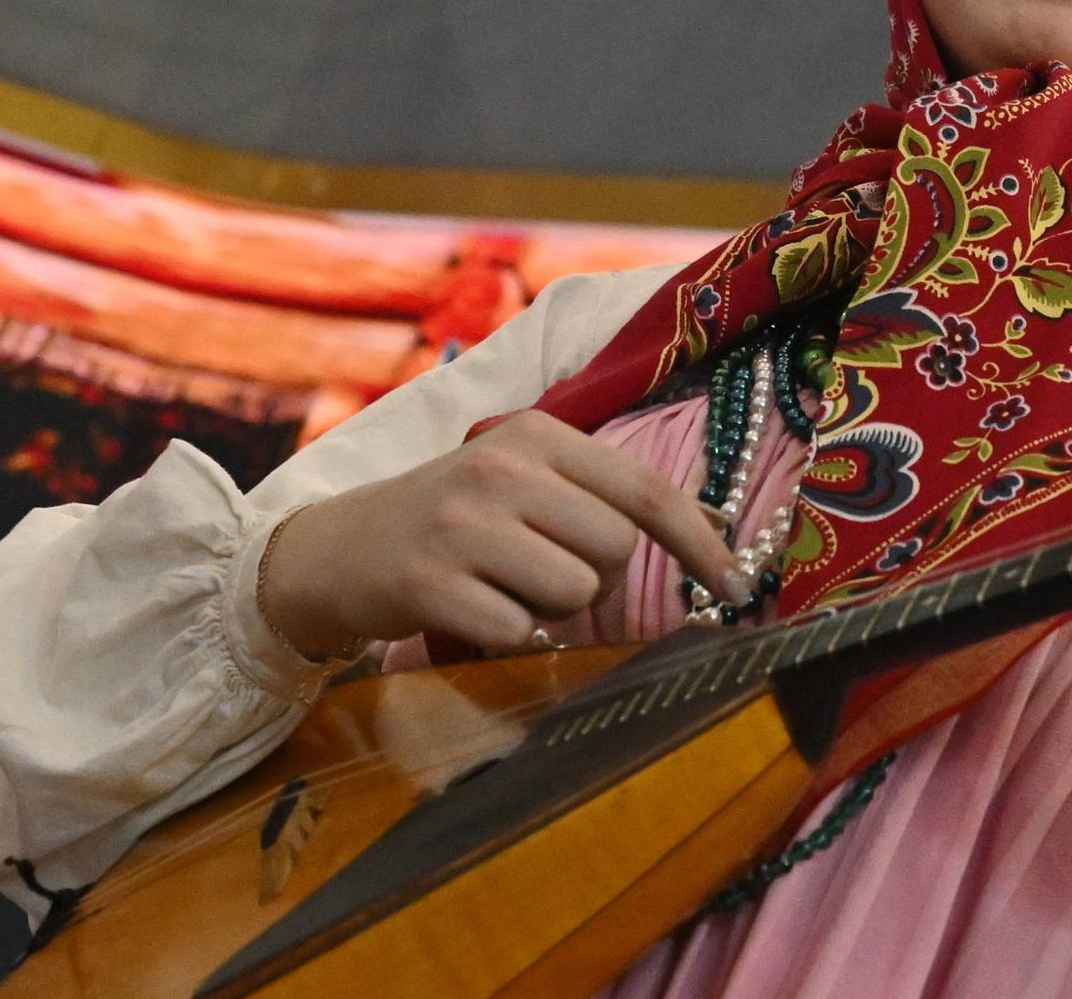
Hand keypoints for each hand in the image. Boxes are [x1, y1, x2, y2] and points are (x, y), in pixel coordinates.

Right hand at [260, 411, 749, 658]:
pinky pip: (519, 629)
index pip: (644, 489)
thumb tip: (710, 537)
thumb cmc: (452, 519)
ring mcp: (462, 525)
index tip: (736, 587)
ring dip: (554, 610)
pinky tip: (473, 613)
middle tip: (543, 573)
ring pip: (575, 592)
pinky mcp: (430, 581)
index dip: (699, 542)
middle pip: (615, 550)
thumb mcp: (519, 480)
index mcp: (535, 435)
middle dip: (598, 580)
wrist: (334, 549)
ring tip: (506, 589)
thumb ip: (598, 495)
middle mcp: (501, 469)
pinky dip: (509, 636)